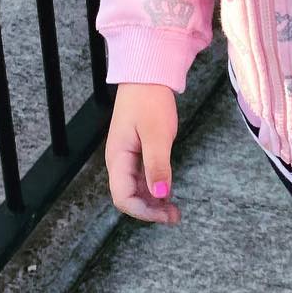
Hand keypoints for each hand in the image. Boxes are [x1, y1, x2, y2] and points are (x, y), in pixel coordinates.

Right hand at [105, 83, 180, 224]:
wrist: (147, 76)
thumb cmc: (149, 100)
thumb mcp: (157, 134)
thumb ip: (157, 164)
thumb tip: (160, 194)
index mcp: (118, 158)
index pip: (123, 197)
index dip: (143, 211)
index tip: (165, 214)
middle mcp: (119, 161)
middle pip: (128, 197)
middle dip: (149, 210)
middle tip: (174, 216)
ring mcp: (127, 157)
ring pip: (136, 189)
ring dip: (152, 202)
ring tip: (173, 209)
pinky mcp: (137, 151)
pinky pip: (142, 177)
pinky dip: (154, 188)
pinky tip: (167, 190)